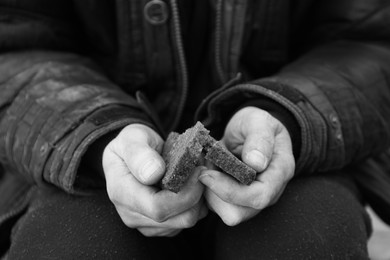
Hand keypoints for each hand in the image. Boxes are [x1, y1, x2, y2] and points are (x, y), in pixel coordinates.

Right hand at [103, 124, 206, 236]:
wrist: (130, 152)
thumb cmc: (131, 143)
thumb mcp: (132, 138)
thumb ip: (140, 154)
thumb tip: (154, 173)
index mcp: (122, 193)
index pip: (159, 208)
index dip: (185, 192)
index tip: (197, 170)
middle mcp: (132, 214)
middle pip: (179, 218)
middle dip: (198, 194)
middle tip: (202, 168)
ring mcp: (146, 223)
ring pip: (187, 220)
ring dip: (200, 198)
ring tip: (197, 173)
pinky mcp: (159, 226)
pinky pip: (186, 219)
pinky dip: (196, 202)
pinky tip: (192, 183)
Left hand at [199, 106, 294, 225]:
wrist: (250, 130)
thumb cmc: (256, 124)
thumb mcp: (259, 121)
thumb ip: (260, 139)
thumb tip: (256, 163)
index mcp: (279, 173)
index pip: (259, 196)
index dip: (231, 191)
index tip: (207, 174)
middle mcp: (268, 192)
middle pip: (240, 212)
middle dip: (215, 195)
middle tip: (203, 170)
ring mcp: (251, 198)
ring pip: (225, 213)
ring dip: (209, 193)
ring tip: (206, 168)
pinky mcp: (234, 200)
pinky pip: (216, 206)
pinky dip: (206, 192)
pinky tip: (205, 172)